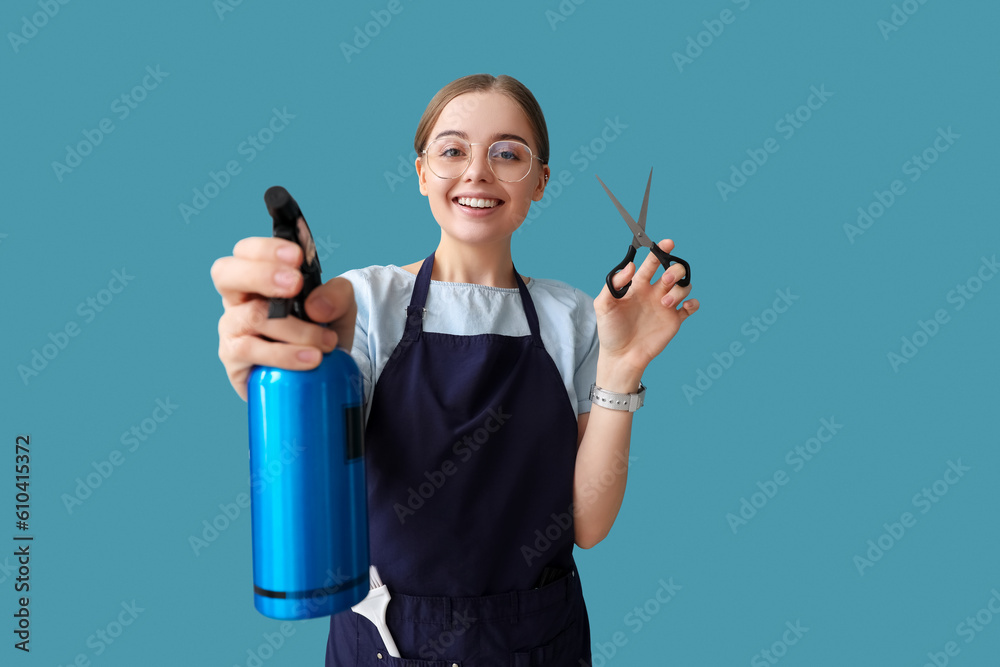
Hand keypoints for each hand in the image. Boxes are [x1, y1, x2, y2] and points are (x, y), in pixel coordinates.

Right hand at [210, 235, 356, 400]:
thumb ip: (337, 296)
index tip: (296, 257)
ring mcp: (232, 329)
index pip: (247, 251)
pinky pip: (252, 351)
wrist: (319, 376)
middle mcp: (238, 299)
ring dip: (296, 328)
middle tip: (295, 284)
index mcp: (258, 278)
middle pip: (225, 274)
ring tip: (326, 341)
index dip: (266, 249)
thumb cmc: (320, 333)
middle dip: (262, 274)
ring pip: (253, 316)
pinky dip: (286, 354)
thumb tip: (315, 306)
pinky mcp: (233, 359)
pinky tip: (311, 359)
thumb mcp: (340, 309)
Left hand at [594, 239, 699, 379]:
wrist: (621, 356)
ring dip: (679, 290)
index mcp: (638, 286)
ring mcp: (665, 306)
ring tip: (665, 304)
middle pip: (673, 271)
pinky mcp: (674, 321)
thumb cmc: (610, 331)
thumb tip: (630, 266)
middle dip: (673, 271)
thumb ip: (614, 284)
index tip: (667, 243)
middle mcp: (654, 293)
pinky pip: (691, 306)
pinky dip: (693, 303)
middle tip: (664, 282)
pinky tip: (684, 307)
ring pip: (684, 287)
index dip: (660, 250)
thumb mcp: (604, 305)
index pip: (652, 263)